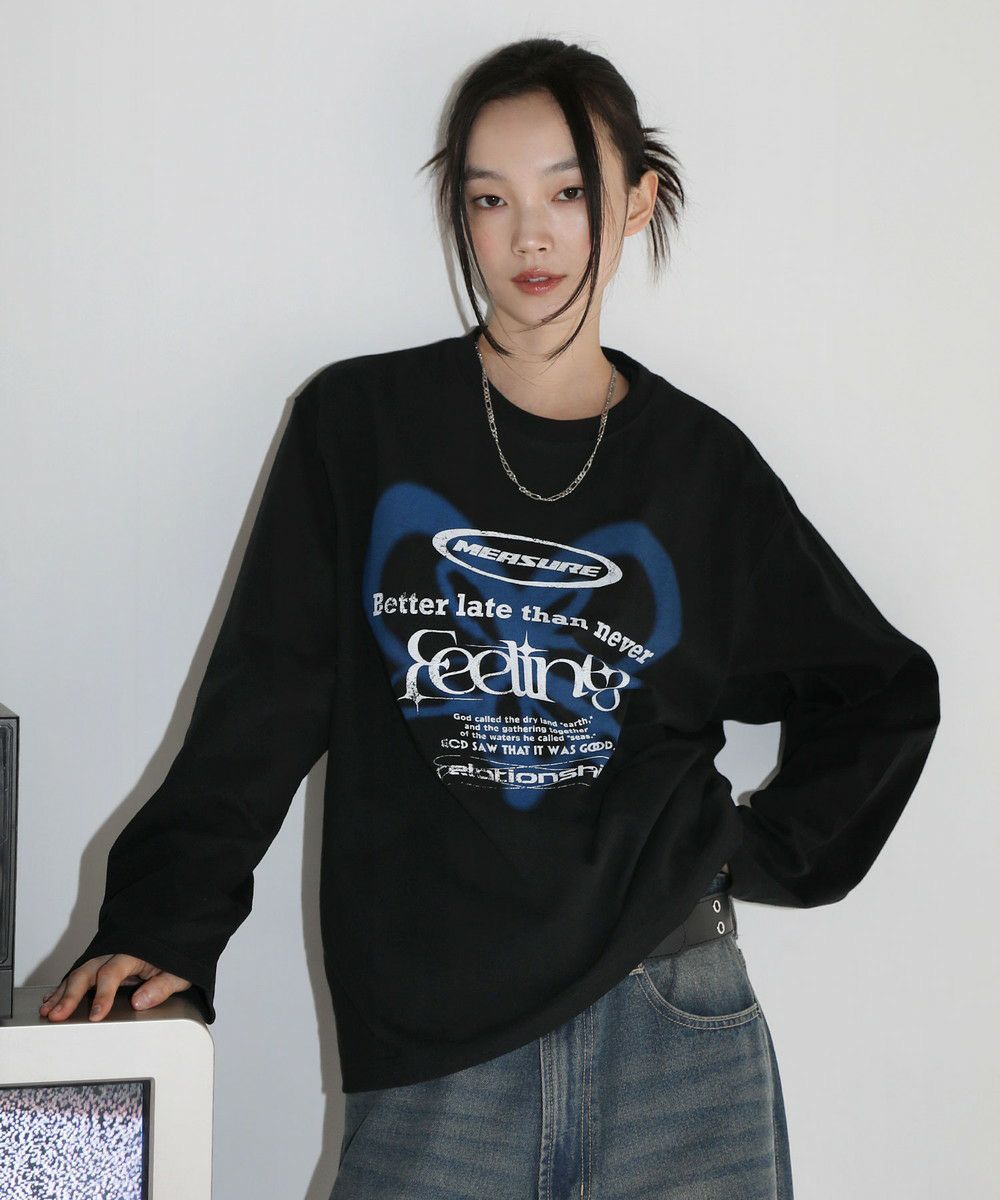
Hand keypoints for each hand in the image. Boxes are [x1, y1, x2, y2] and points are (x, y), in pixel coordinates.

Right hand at [39, 954, 191, 1021]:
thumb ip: (162, 987)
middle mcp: (116, 951)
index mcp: (134, 952)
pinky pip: (80, 972)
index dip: (103, 995)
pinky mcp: (103, 961)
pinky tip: (51, 999)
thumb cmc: (178, 955)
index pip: (112, 973)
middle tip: (57, 1015)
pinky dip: (64, 986)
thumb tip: (140, 1002)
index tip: (96, 1015)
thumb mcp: (180, 973)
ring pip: (79, 971)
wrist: (178, 934)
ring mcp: (107, 954)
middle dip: (70, 995)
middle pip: (87, 971)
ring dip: (61, 992)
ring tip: (47, 1011)